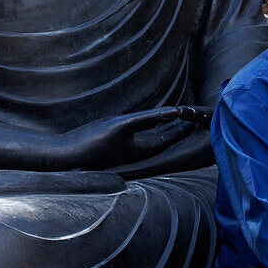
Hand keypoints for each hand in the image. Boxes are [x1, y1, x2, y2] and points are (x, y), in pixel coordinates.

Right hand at [61, 106, 211, 167]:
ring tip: (178, 117)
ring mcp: (131, 152)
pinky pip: (144, 137)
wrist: (67, 155)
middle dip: (181, 126)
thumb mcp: (123, 125)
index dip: (188, 122)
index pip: (175, 135)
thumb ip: (150, 117)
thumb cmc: (93, 140)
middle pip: (168, 138)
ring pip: (157, 138)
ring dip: (167, 127)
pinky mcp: (121, 149)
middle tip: (195, 114)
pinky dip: (153, 128)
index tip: (200, 112)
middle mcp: (142, 153)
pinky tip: (150, 122)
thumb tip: (177, 111)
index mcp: (147, 149)